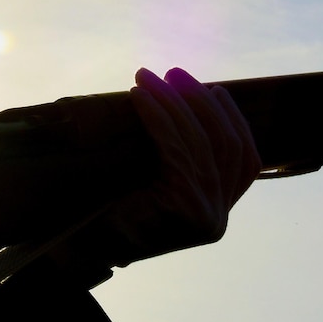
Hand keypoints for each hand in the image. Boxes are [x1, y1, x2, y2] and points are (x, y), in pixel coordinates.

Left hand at [73, 67, 260, 266]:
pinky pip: (175, 149)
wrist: (77, 249)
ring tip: (149, 77)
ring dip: (174, 102)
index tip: (216, 89)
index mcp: (217, 213)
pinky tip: (140, 96)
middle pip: (226, 145)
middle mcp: (217, 217)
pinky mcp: (185, 207)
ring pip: (200, 143)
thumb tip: (182, 98)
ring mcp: (205, 215)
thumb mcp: (154, 182)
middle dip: (202, 103)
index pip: (245, 160)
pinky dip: (159, 117)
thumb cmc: (108, 212)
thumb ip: (179, 158)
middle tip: (174, 72)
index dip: (234, 121)